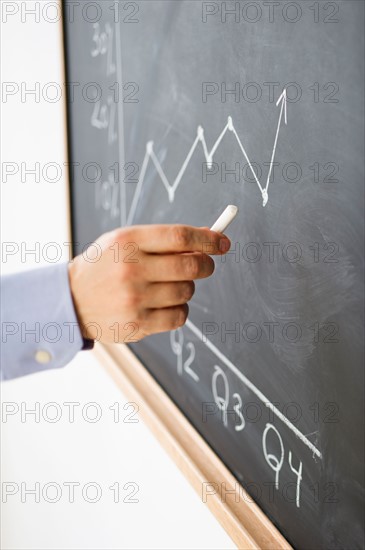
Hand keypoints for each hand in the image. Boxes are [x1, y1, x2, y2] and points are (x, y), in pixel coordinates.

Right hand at [68, 224, 230, 342]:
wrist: (71, 301)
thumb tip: (209, 241)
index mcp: (127, 241)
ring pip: (187, 292)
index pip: (179, 237)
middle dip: (205, 265)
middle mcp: (131, 269)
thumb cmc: (105, 267)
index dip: (207, 239)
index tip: (222, 243)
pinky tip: (163, 304)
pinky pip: (179, 316)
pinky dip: (179, 309)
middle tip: (204, 265)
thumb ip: (162, 240)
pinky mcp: (137, 324)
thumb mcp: (123, 242)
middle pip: (190, 266)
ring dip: (186, 288)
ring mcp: (134, 299)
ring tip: (166, 286)